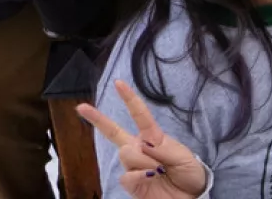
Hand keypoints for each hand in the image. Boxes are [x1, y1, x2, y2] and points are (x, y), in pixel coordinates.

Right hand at [78, 79, 209, 198]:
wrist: (190, 197)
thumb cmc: (189, 173)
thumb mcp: (184, 157)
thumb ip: (165, 149)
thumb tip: (143, 144)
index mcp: (153, 138)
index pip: (139, 115)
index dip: (129, 99)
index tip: (118, 83)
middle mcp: (139, 149)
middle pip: (114, 132)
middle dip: (97, 119)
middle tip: (81, 106)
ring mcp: (133, 166)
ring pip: (126, 153)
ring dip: (144, 159)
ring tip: (159, 169)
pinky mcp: (130, 183)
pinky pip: (127, 174)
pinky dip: (140, 174)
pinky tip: (151, 177)